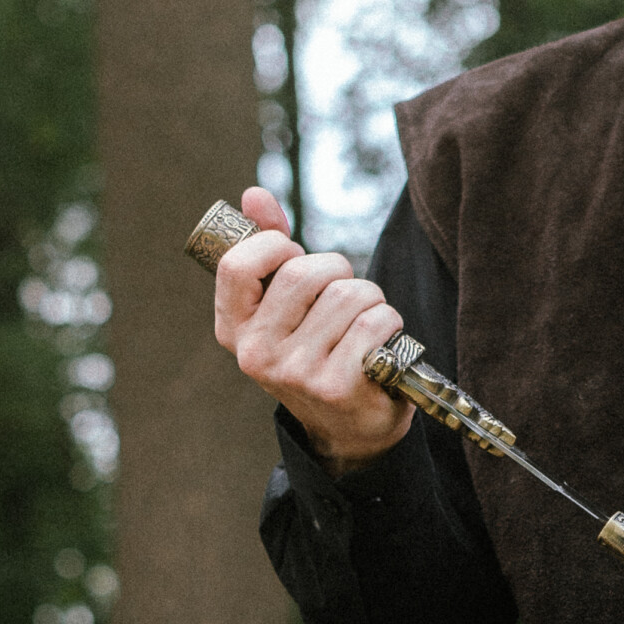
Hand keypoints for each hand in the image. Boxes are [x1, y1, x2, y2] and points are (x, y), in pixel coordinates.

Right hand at [211, 186, 414, 472]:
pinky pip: (374, 323)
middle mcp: (257, 354)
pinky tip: (381, 345)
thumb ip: (269, 250)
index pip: (237, 264)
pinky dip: (389, 324)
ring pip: (348, 295)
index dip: (275, 245)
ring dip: (371, 299)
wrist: (349, 428)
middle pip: (305, 273)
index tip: (295, 255)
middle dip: (338, 271)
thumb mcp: (284, 308)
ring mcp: (295, 373)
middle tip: (344, 295)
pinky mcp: (337, 386)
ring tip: (364, 324)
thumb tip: (253, 195)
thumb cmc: (317, 352)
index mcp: (233, 330)